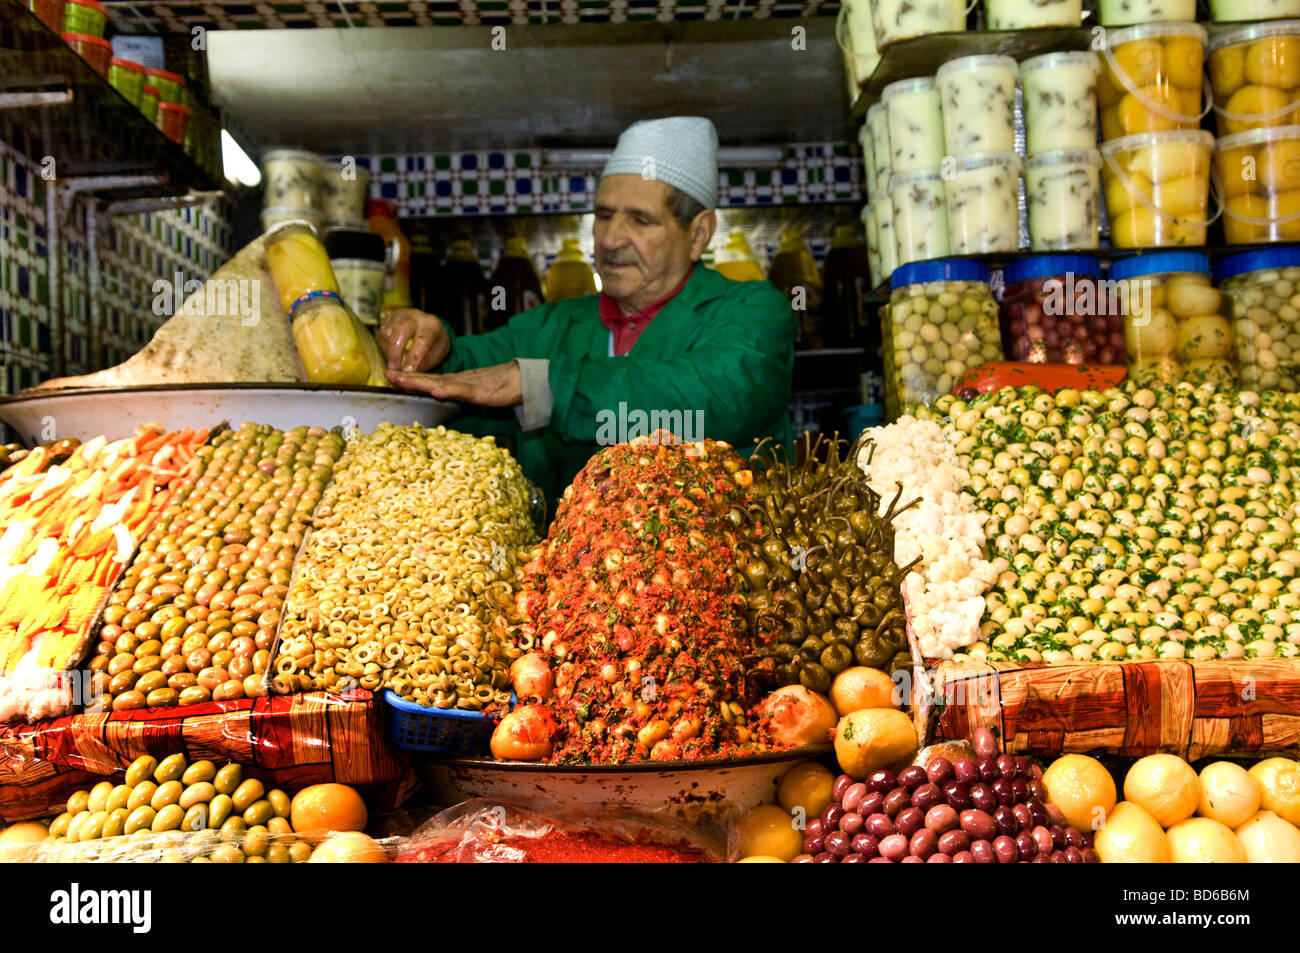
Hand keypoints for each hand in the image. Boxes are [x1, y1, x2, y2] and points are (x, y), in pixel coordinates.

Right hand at [377, 308, 449, 372]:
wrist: (428, 326)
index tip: (408, 372)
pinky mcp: (387, 319)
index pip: (422, 340)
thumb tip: (409, 375)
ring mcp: (399, 316)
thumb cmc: (433, 342)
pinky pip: (381, 334)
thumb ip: (424, 363)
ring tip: (394, 365)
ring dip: (388, 352)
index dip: (413, 358)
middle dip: (396, 353)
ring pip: (387, 332)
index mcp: (432, 325)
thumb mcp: (437, 353)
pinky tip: (391, 356)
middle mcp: (415, 317)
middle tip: (394, 370)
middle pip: (401, 330)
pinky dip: (385, 349)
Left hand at [387, 361, 522, 406]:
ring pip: (440, 383)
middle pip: (429, 379)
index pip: (429, 379)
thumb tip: (443, 396)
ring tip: (402, 380)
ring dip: (420, 381)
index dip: (410, 378)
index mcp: (456, 382)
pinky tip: (435, 391)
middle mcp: (458, 381)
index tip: (391, 375)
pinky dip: (447, 390)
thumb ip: (459, 393)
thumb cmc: (501, 386)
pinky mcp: (480, 391)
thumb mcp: (475, 391)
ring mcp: (468, 385)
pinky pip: (461, 391)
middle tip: (387, 374)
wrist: (523, 380)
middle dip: (408, 377)